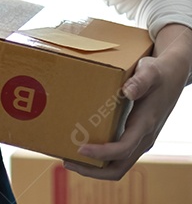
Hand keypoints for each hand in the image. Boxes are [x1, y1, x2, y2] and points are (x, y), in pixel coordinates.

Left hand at [64, 23, 191, 179]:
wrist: (173, 74)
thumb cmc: (159, 72)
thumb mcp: (150, 71)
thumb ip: (140, 81)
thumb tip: (128, 91)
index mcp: (145, 124)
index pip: (123, 148)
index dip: (102, 153)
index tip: (80, 149)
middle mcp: (143, 137)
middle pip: (119, 167)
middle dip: (93, 170)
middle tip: (67, 161)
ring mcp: (140, 138)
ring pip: (119, 164)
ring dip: (95, 167)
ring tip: (69, 159)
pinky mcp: (135, 135)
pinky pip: (119, 155)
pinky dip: (101, 158)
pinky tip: (83, 148)